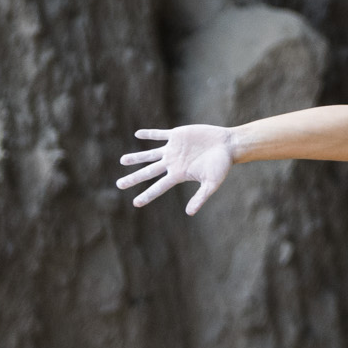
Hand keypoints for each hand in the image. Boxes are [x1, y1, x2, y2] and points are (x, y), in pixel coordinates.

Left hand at [117, 125, 234, 214]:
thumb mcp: (212, 183)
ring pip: (150, 155)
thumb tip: (189, 213)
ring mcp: (173, 149)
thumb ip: (200, 197)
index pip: (159, 187)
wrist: (228, 145)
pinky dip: (149, 134)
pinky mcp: (177, 136)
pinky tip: (138, 134)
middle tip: (119, 185)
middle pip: (149, 172)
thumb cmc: (222, 165)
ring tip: (123, 161)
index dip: (147, 195)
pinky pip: (160, 135)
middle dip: (134, 178)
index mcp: (179, 174)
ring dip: (136, 157)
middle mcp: (173, 163)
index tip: (135, 203)